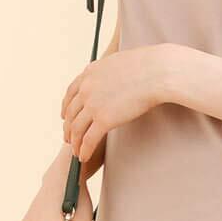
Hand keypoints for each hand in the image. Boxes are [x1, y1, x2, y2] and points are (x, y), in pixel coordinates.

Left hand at [60, 45, 167, 161]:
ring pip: (76, 129)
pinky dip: (84, 150)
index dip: (66, 107)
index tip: (65, 116)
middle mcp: (86, 88)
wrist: (157, 72)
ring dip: (75, 142)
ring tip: (76, 152)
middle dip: (68, 128)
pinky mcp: (103, 120)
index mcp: (90, 73)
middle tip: (69, 139)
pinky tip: (83, 157)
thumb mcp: (120, 63)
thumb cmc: (149, 66)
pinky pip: (88, 139)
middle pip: (70, 113)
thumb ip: (110, 73)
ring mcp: (93, 104)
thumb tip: (115, 78)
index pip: (71, 93)